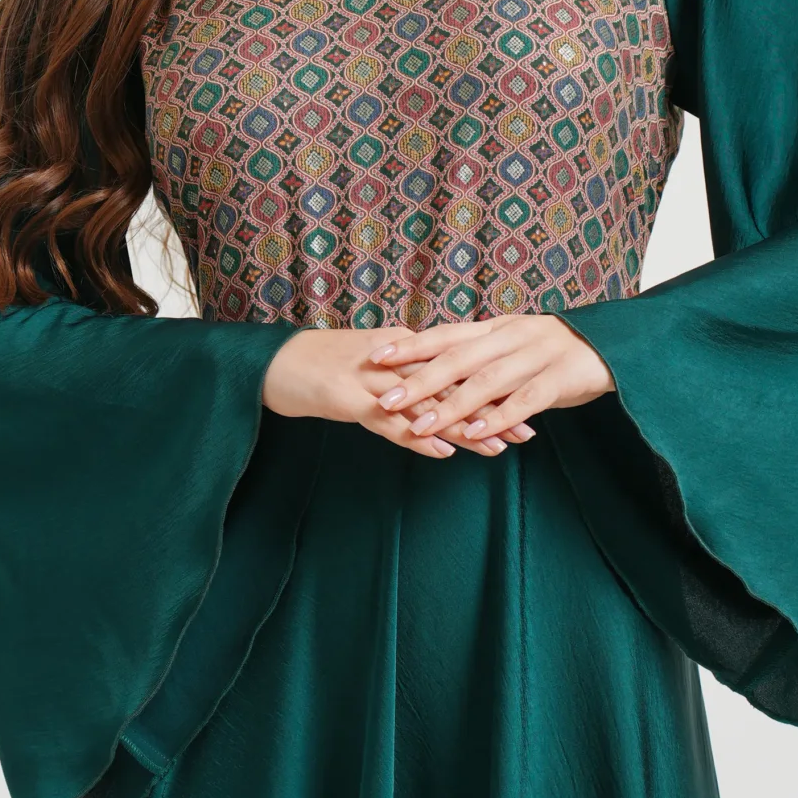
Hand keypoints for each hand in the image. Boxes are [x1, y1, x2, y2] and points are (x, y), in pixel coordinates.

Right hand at [261, 326, 524, 460]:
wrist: (268, 362)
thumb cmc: (317, 366)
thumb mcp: (367, 366)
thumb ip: (402, 374)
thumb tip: (437, 387)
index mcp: (400, 347)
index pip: (457, 366)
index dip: (492, 384)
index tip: (528, 400)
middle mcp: (391, 358)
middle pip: (451, 383)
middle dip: (491, 407)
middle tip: (529, 428)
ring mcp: (369, 377)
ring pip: (427, 403)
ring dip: (464, 425)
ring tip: (498, 446)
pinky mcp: (346, 397)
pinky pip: (387, 420)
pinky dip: (416, 435)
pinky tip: (443, 450)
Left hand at [365, 313, 614, 449]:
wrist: (612, 347)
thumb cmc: (552, 352)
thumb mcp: (511, 346)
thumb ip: (477, 358)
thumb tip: (428, 370)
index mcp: (496, 328)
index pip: (446, 334)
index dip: (410, 345)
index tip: (375, 357)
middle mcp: (511, 337)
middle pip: (458, 358)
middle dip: (419, 379)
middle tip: (386, 398)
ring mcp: (536, 357)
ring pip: (487, 382)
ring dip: (452, 406)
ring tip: (422, 426)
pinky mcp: (560, 380)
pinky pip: (526, 401)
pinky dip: (500, 418)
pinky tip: (477, 435)